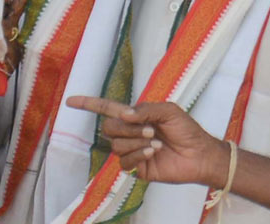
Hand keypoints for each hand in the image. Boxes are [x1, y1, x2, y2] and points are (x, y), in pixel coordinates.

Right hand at [66, 96, 229, 187]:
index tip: (70, 101)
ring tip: (157, 142)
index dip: (88, 104)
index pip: (106, 109)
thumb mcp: (168, 110)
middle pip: (108, 128)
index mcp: (135, 116)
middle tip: (150, 129)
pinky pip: (125, 161)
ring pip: (116, 145)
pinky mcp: (137, 167)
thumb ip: (145, 109)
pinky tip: (153, 152)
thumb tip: (122, 114)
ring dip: (137, 141)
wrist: (199, 154)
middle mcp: (130, 133)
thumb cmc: (186, 129)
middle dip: (127, 128)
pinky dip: (139, 154)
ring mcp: (132, 151)